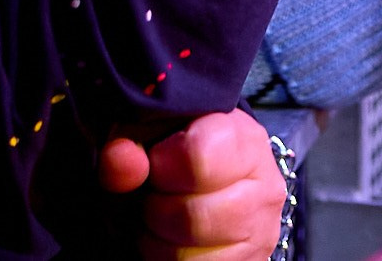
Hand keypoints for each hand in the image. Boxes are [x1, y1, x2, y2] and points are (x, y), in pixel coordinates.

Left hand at [98, 110, 284, 260]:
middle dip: (155, 208)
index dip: (161, 162)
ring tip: (159, 220)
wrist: (214, 180)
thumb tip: (117, 161)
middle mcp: (264, 188)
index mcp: (244, 139)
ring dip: (157, 240)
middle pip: (191, 215)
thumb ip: (132, 141)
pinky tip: (170, 242)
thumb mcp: (157, 133)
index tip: (156, 162)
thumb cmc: (182, 152)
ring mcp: (261, 233)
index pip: (198, 156)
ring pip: (187, 255)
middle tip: (154, 195)